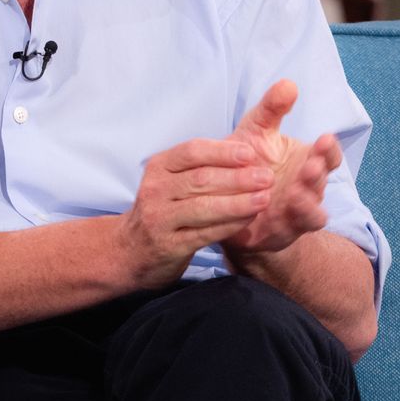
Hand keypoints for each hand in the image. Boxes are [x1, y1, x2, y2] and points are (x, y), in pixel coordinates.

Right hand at [118, 138, 273, 288]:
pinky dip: (230, 225)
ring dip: (238, 202)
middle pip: (201, 179)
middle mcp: (155, 190)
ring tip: (264, 198)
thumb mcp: (170, 179)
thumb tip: (244, 152)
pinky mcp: (170, 245)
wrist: (133, 249)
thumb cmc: (164, 208)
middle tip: (266, 177)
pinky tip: (249, 219)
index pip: (192, 151)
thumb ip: (199, 167)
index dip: (222, 152)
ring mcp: (160, 218)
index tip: (250, 152)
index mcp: (158, 167)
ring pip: (204, 207)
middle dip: (238, 178)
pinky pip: (205, 233)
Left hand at [222, 80, 341, 256]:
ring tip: (296, 189)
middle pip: (322, 178)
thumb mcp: (256, 131)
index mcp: (305, 160)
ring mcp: (298, 209)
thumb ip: (271, 109)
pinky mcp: (285, 229)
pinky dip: (295, 219)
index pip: (328, 154)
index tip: (324, 138)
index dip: (329, 149)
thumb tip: (288, 83)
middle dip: (319, 169)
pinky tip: (285, 208)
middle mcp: (307, 185)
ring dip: (309, 198)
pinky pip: (297, 227)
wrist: (229, 206)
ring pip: (314, 207)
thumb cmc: (246, 163)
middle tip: (311, 162)